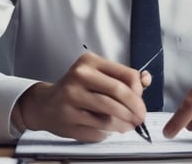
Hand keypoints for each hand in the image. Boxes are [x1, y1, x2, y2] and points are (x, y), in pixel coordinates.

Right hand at [13, 52, 148, 141]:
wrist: (45, 104)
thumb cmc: (76, 89)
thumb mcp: (97, 76)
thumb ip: (122, 77)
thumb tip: (146, 79)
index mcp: (90, 62)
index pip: (125, 74)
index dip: (139, 91)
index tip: (141, 100)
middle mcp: (79, 76)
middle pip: (118, 92)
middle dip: (135, 107)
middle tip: (141, 117)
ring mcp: (71, 97)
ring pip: (109, 112)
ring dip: (125, 121)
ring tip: (131, 125)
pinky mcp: (68, 117)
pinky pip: (98, 126)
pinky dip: (111, 130)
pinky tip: (115, 129)